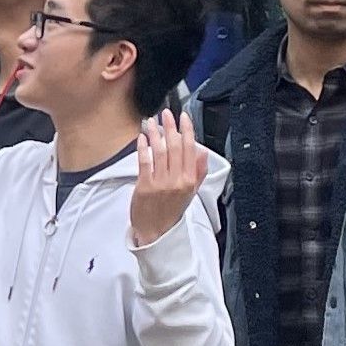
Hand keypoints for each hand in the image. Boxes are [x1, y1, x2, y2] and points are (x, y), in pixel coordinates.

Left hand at [126, 112, 204, 245]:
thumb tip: (203, 152)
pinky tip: (142, 137)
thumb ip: (198, 172)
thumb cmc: (172, 211)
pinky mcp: (145, 186)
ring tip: (152, 121)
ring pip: (160, 152)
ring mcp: (160, 183)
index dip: (187, 131)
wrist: (155, 232)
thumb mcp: (191, 192)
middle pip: (175, 147)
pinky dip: (143, 148)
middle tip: (167, 113)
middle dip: (171, 127)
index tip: (184, 117)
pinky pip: (145, 162)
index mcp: (190, 181)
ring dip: (156, 134)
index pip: (190, 150)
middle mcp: (177, 180)